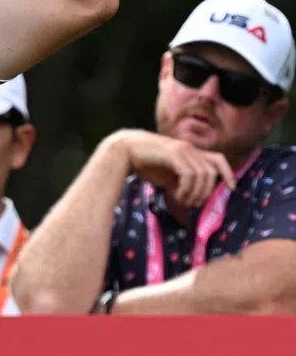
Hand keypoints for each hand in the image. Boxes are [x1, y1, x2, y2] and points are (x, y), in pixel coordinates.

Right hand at [111, 130, 235, 207]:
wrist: (124, 151)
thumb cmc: (144, 163)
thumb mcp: (166, 176)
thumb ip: (179, 186)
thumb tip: (188, 206)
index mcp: (190, 152)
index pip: (217, 159)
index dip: (227, 173)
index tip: (231, 188)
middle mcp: (189, 149)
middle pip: (211, 172)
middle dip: (206, 191)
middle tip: (193, 204)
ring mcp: (181, 150)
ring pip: (202, 174)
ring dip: (196, 192)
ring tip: (184, 201)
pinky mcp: (172, 154)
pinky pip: (189, 174)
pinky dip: (187, 188)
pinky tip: (177, 195)